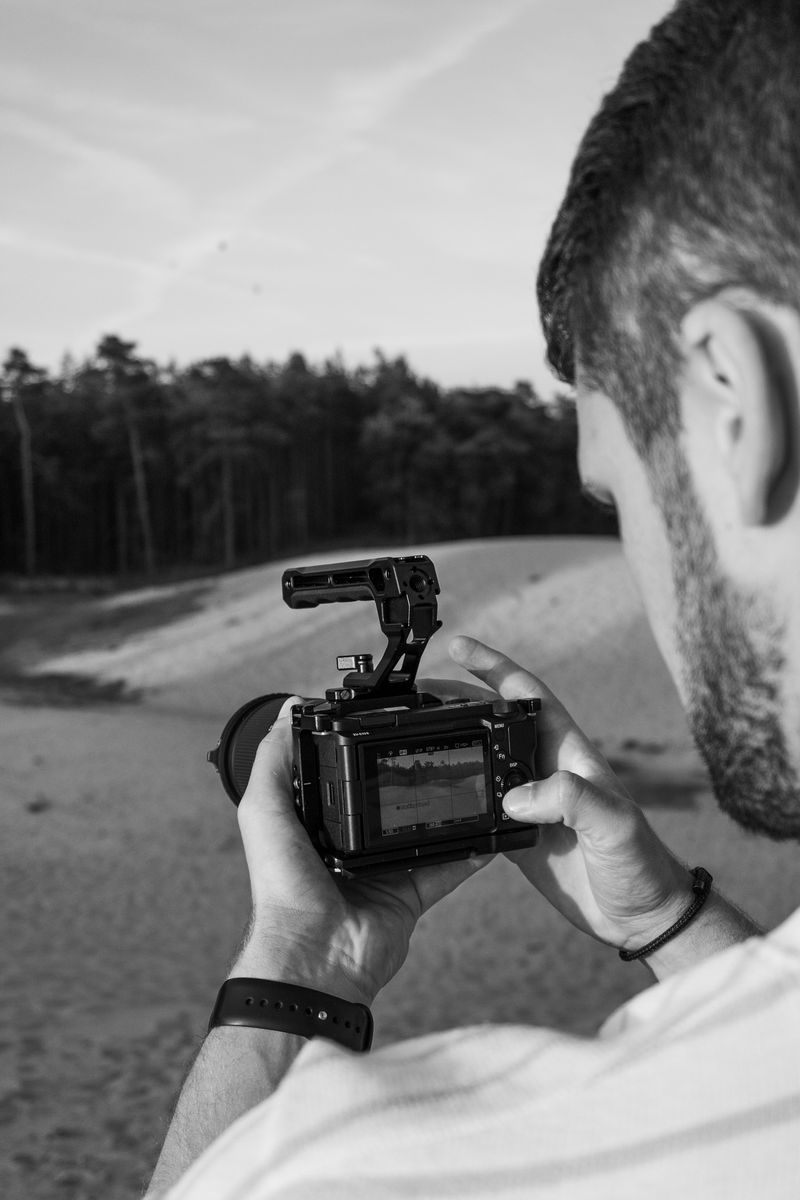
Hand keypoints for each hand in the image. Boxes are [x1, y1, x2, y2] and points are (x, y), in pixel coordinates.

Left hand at [235, 699, 486, 1004]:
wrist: (314, 955)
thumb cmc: (282, 887)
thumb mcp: (264, 811)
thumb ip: (274, 760)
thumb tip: (288, 709)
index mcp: (314, 822)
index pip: (342, 775)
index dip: (360, 750)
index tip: (385, 723)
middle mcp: (350, 843)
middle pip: (388, 801)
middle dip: (410, 778)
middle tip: (437, 746)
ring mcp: (384, 870)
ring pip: (422, 830)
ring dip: (445, 810)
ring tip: (467, 777)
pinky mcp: (411, 894)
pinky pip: (447, 868)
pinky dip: (468, 852)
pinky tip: (487, 827)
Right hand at [447, 636, 693, 954]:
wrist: (643, 916)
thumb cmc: (642, 862)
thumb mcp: (614, 823)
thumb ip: (571, 798)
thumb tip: (515, 795)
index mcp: (570, 753)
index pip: (528, 696)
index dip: (495, 668)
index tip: (461, 647)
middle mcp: (547, 770)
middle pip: (495, 722)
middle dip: (459, 700)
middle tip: (420, 692)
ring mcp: (533, 802)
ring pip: (483, 761)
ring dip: (454, 744)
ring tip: (417, 731)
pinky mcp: (520, 835)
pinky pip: (481, 808)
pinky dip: (457, 796)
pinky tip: (435, 792)